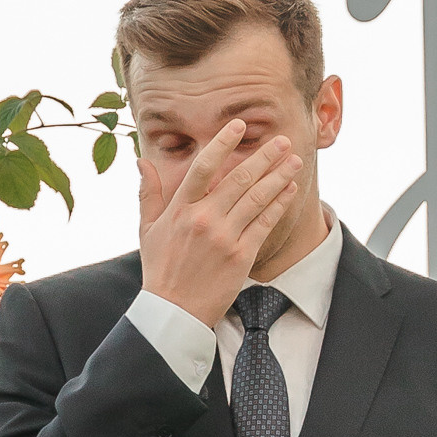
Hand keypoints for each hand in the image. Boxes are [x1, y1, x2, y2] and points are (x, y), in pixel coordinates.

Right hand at [138, 116, 300, 329]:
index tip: (238, 125)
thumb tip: (142, 160)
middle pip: (240, 179)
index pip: (204, 166)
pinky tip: (290, 190)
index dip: (223, 143)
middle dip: (265, 157)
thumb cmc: (160, 268)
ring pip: (258, 198)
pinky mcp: (242, 255)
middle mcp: (204, 219)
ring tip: (294, 160)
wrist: (174, 311)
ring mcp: (225, 237)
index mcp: (180, 209)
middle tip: (282, 140)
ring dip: (279, 176)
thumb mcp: (147, 229)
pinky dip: (279, 204)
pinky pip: (265, 223)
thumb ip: (148, 192)